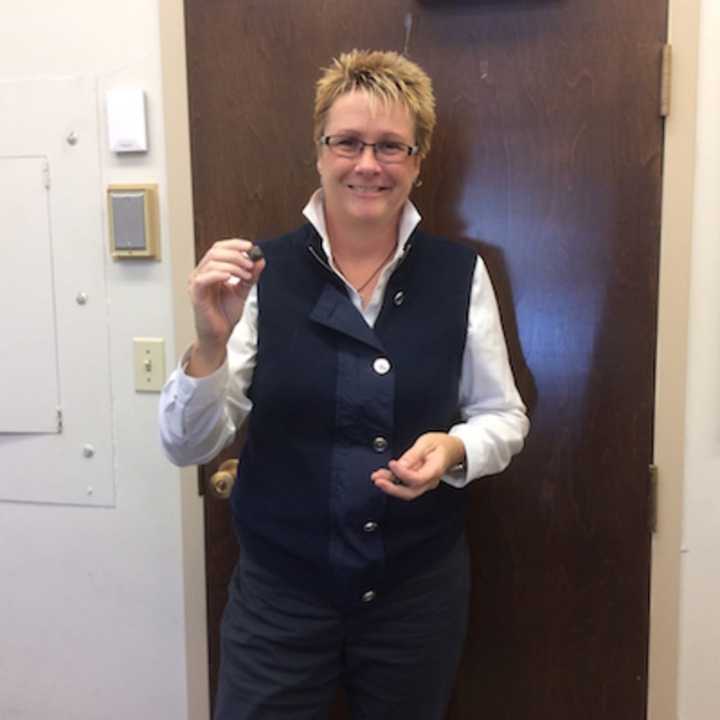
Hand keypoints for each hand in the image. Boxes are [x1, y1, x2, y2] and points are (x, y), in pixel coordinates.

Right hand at [187, 238, 264, 375]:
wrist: (220, 335)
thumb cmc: (225, 314)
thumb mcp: (243, 291)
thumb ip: (251, 276)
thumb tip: (260, 260)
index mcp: (211, 271)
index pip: (219, 248)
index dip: (235, 244)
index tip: (251, 248)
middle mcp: (202, 274)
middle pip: (216, 252)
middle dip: (236, 255)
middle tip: (250, 264)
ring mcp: (197, 283)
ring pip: (212, 262)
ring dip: (233, 265)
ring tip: (246, 274)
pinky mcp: (196, 294)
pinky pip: (204, 278)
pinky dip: (219, 274)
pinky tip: (231, 278)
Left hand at [371, 433, 465, 500]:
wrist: (452, 449)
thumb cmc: (441, 444)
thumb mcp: (427, 443)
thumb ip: (413, 455)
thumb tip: (400, 465)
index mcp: (435, 470)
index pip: (417, 478)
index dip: (402, 473)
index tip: (392, 463)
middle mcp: (430, 481)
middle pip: (410, 492)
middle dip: (392, 488)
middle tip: (378, 480)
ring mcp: (425, 483)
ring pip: (406, 491)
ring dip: (390, 486)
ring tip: (376, 477)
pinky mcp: (418, 482)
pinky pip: (405, 485)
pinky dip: (393, 482)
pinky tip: (383, 476)